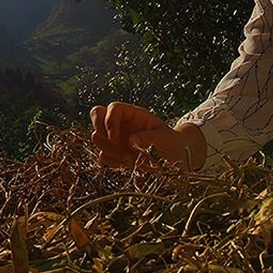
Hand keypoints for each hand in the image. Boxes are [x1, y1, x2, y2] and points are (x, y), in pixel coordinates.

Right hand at [90, 102, 205, 169]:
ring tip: (129, 158)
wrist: (175, 158)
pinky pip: (103, 156)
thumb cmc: (172, 143)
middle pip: (96, 115)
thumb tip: (131, 140)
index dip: (109, 121)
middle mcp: (122, 123)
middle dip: (101, 132)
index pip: (112, 108)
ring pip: (97, 138)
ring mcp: (117, 137)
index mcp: (134, 114)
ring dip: (109, 150)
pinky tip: (126, 164)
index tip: (116, 139)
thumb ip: (149, 137)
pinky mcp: (116, 153)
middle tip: (116, 145)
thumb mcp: (165, 138)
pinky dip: (111, 162)